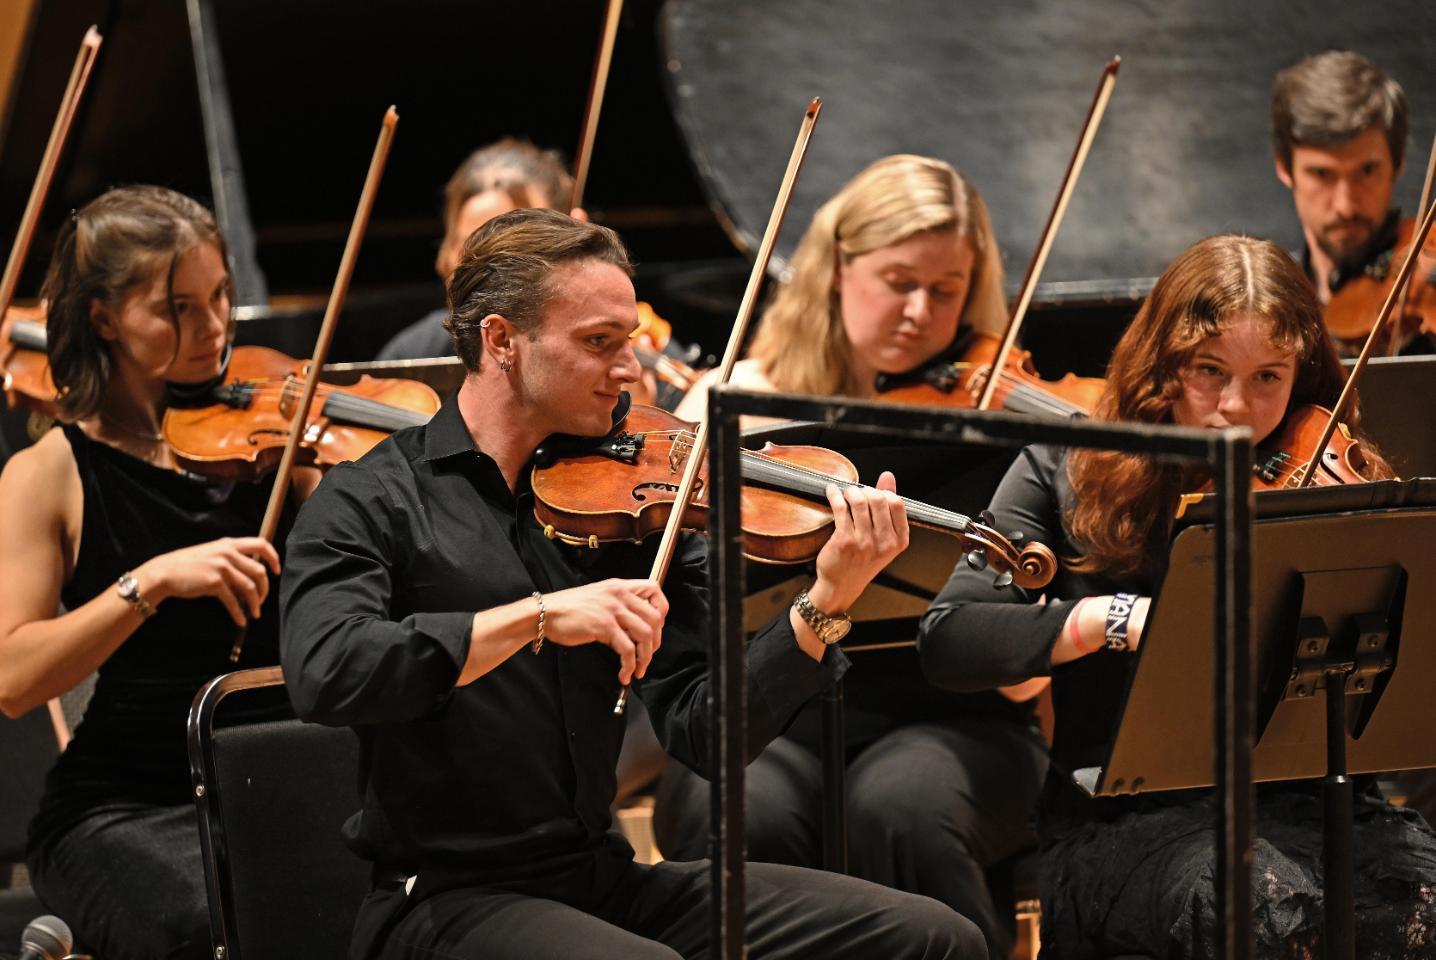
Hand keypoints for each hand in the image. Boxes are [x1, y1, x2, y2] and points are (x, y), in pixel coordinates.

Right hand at [135, 537, 280, 626]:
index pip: (260, 544)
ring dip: (255, 603)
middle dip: (264, 588)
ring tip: (255, 613)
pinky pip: (233, 601)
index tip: (277, 570)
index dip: (273, 557)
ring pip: (249, 587)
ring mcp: (221, 567)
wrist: (165, 572)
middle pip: (259, 571)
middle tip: (262, 600)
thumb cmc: (189, 565)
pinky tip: (240, 621)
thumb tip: (250, 581)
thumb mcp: (212, 554)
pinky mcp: (214, 583)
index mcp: (229, 544)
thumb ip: (232, 560)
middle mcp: (227, 553)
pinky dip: (239, 613)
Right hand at [540, 579, 667, 684]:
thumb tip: (636, 631)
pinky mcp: (604, 626)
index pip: (654, 589)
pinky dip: (630, 665)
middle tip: (647, 656)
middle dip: (655, 642)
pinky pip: (627, 649)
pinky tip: (624, 673)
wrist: (545, 613)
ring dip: (645, 657)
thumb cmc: (569, 609)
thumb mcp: (599, 599)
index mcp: (619, 586)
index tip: (655, 629)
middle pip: (655, 617)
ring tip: (638, 670)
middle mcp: (619, 594)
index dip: (661, 610)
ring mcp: (612, 609)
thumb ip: (619, 609)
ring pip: (644, 635)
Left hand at [809, 471, 908, 612]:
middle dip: (866, 490)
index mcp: (898, 541)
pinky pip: (840, 508)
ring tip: (845, 492)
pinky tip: (832, 492)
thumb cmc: (862, 561)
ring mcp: (864, 542)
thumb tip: (888, 476)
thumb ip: (887, 507)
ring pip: (859, 501)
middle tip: (856, 492)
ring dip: (850, 491)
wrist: (841, 585)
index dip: (884, 492)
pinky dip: (835, 495)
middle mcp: (884, 543)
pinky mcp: (844, 541)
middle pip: (878, 499)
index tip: (873, 492)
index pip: (897, 503)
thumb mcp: (882, 538)